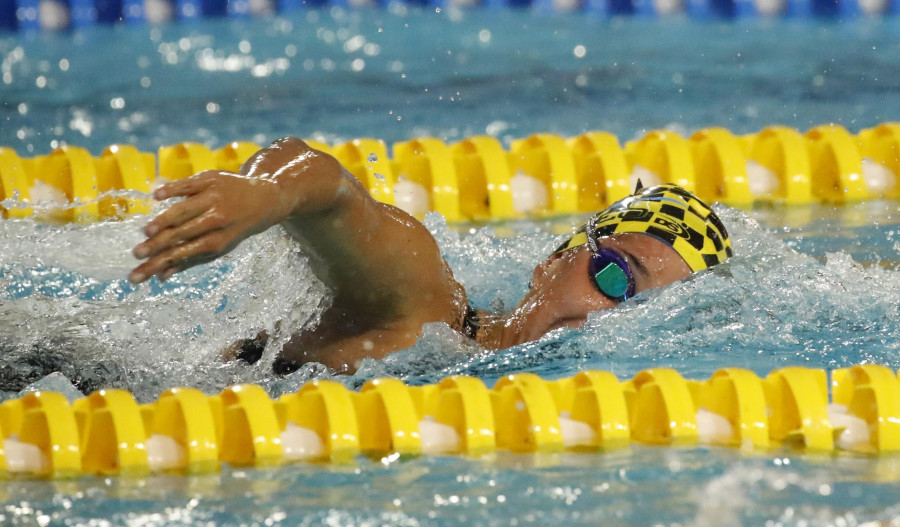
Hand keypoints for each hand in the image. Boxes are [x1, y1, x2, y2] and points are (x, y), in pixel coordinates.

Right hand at [129, 138, 341, 283]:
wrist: (266, 198)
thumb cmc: (235, 227)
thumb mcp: (220, 246)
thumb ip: (190, 259)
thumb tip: (161, 277)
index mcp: (219, 241)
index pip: (184, 255)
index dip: (161, 264)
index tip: (139, 273)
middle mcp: (218, 220)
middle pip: (182, 235)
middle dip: (157, 247)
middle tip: (136, 254)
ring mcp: (214, 198)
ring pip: (185, 211)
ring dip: (163, 221)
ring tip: (145, 232)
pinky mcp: (211, 179)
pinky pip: (188, 184)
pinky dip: (173, 189)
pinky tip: (156, 195)